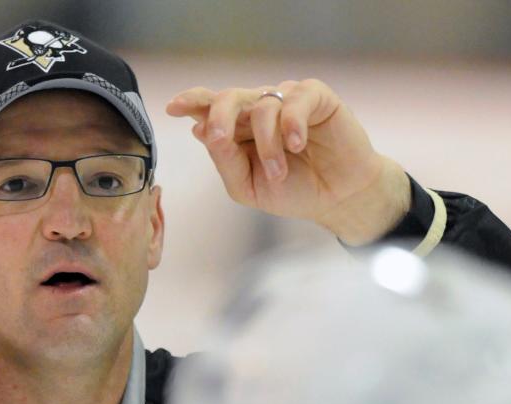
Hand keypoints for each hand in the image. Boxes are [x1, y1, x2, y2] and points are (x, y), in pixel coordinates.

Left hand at [166, 79, 410, 244]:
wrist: (337, 199)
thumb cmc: (293, 191)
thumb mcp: (248, 186)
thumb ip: (224, 160)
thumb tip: (200, 130)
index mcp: (239, 130)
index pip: (210, 107)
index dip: (192, 101)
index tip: (172, 107)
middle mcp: (259, 110)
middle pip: (229, 98)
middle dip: (218, 116)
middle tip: (219, 139)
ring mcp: (287, 101)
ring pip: (261, 106)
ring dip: (266, 145)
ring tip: (279, 171)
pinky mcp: (316, 98)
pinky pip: (294, 101)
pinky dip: (291, 125)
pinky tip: (297, 145)